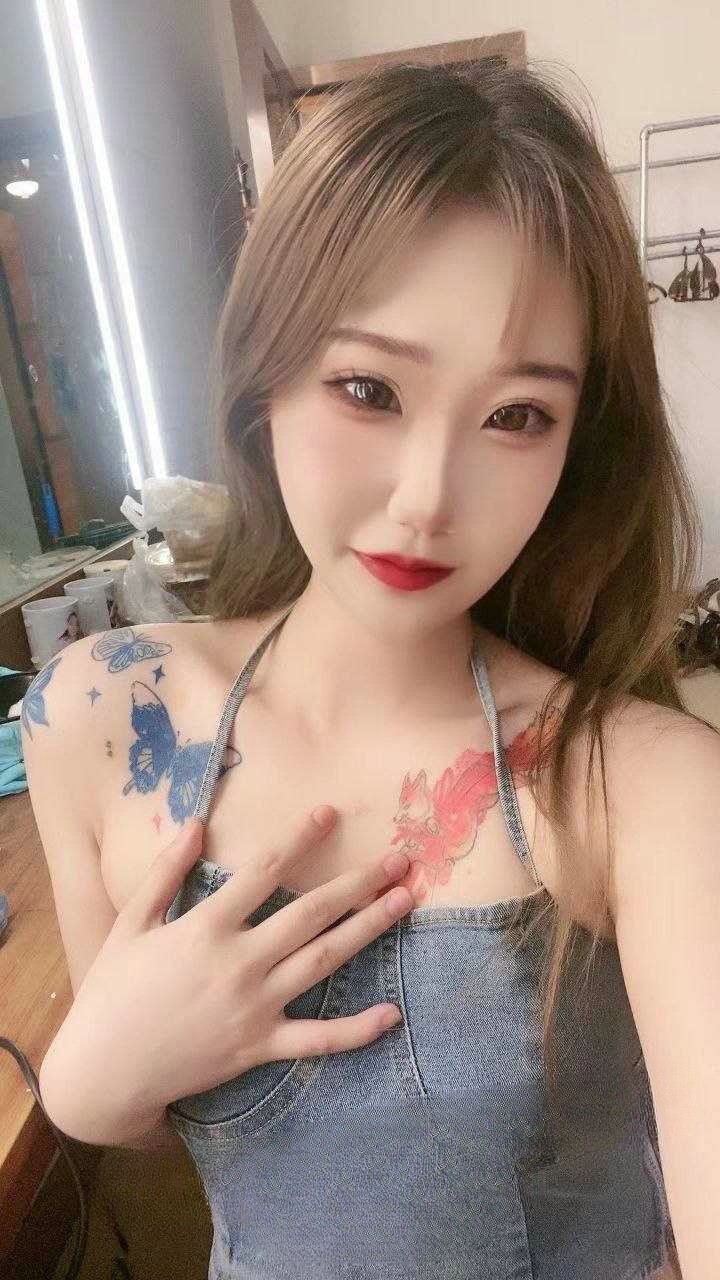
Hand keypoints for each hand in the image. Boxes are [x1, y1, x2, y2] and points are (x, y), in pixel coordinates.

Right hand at [44, 807, 413, 1127]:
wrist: (103, 1071)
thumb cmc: (111, 991)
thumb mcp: (130, 923)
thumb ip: (164, 872)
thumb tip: (195, 824)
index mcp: (206, 927)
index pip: (265, 870)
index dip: (301, 838)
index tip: (331, 814)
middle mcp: (238, 962)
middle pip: (312, 913)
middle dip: (359, 882)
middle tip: (400, 858)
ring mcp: (254, 1006)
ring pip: (324, 961)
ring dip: (369, 929)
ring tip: (405, 901)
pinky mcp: (260, 1046)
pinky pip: (317, 1039)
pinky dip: (357, 1030)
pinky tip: (392, 1013)